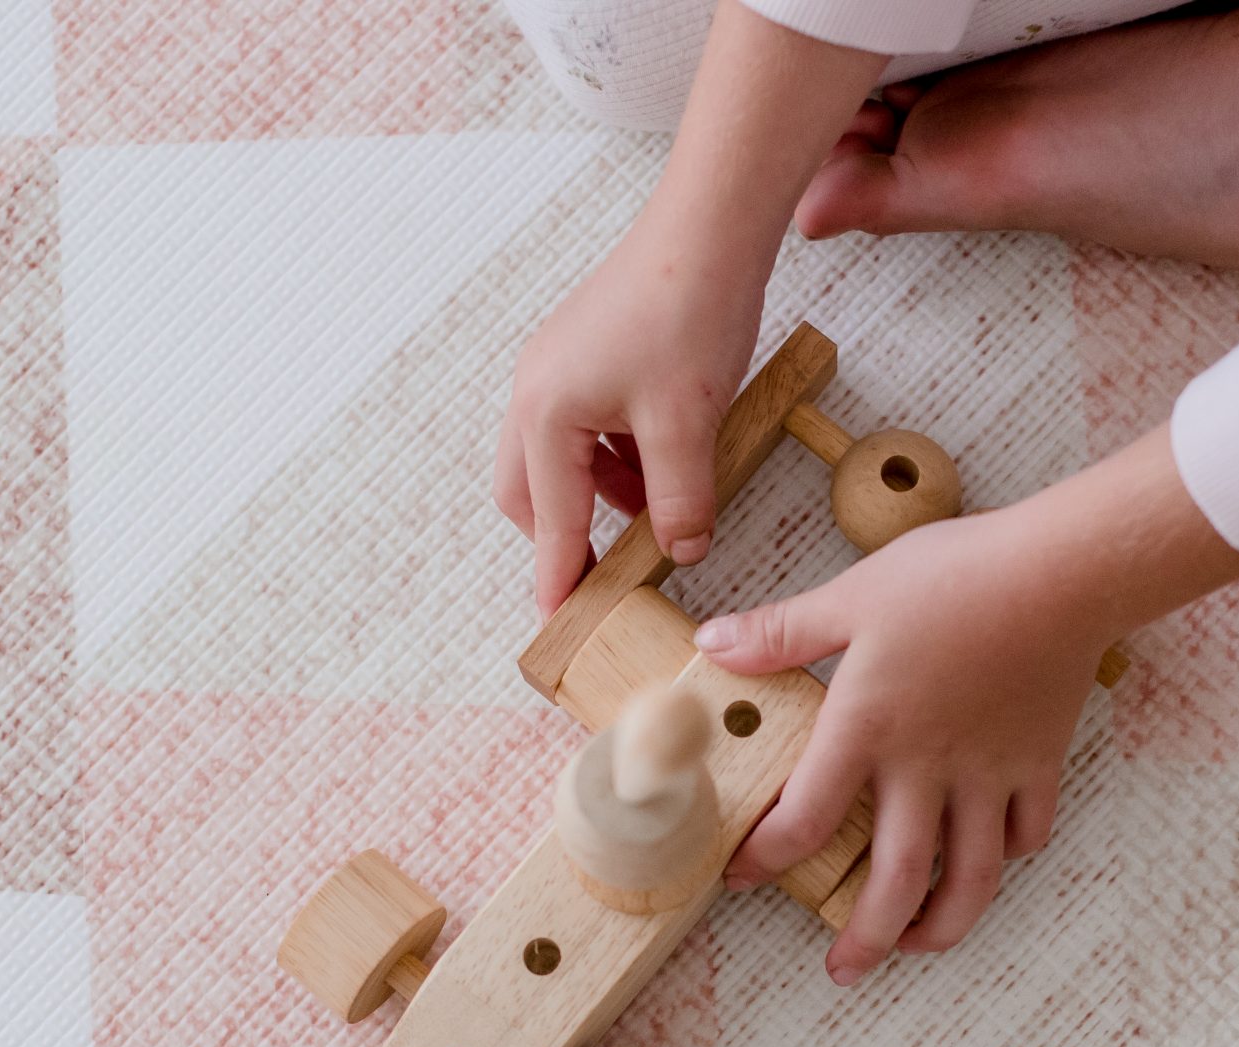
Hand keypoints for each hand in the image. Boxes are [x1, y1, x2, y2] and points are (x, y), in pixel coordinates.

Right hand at [494, 207, 764, 615]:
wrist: (708, 230)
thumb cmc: (688, 313)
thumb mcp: (689, 426)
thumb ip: (681, 502)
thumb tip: (682, 551)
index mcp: (545, 413)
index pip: (550, 522)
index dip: (559, 578)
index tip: (559, 625)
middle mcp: (535, 391)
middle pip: (530, 494)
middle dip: (565, 538)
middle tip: (607, 578)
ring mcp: (556, 368)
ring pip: (560, 462)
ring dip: (599, 498)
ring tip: (655, 515)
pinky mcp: (585, 354)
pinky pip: (585, 429)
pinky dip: (614, 462)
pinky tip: (661, 465)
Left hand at [695, 510, 1115, 982]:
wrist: (1062, 571)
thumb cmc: (954, 576)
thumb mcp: (853, 595)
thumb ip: (781, 632)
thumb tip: (710, 643)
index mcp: (868, 729)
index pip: (804, 817)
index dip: (767, 858)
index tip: (743, 876)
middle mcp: (928, 768)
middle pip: (898, 879)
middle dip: (867, 937)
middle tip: (844, 969)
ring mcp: (990, 773)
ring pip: (971, 878)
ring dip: (942, 926)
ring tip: (916, 946)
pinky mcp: (1039, 764)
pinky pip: (1025, 832)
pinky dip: (1006, 857)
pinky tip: (987, 861)